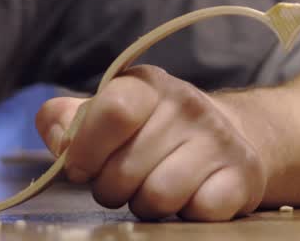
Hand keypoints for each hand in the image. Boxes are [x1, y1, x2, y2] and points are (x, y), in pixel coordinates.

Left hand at [35, 65, 268, 220]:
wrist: (227, 138)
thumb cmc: (152, 130)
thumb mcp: (107, 113)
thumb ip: (67, 120)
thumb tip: (56, 134)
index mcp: (145, 85)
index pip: (112, 110)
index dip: (86, 150)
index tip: (82, 168)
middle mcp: (186, 103)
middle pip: (124, 170)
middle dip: (113, 188)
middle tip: (125, 181)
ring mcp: (218, 138)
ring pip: (158, 197)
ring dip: (147, 205)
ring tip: (155, 188)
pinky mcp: (243, 174)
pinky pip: (199, 211)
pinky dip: (187, 214)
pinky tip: (190, 196)